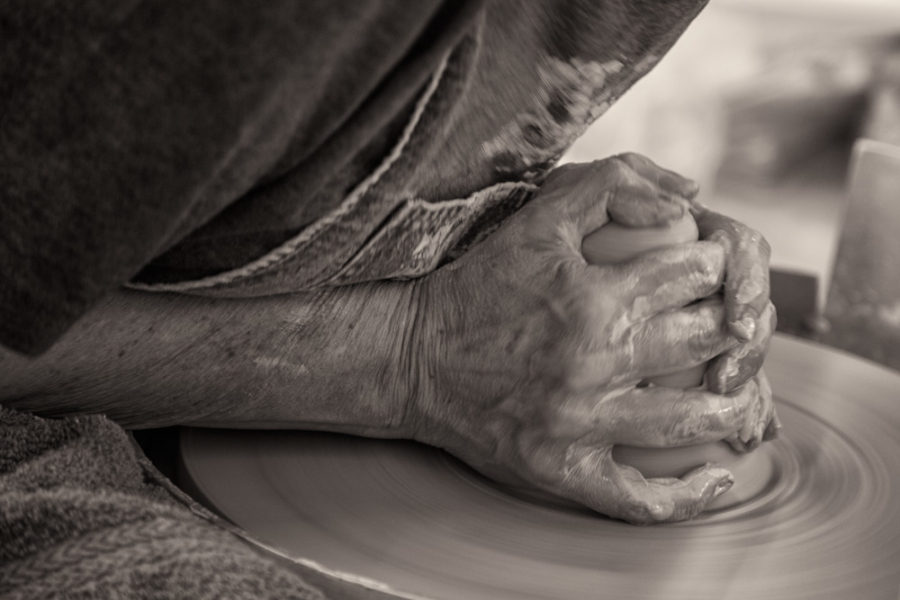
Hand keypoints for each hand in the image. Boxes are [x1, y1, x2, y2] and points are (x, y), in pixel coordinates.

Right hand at [405, 156, 773, 523]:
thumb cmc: (477, 285)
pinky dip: (688, 498)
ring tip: (742, 391)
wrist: (413, 356)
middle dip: (739, 325)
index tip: (713, 268)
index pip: (696, 273)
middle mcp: (595, 362)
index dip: (720, 263)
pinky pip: (638, 499)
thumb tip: (685, 199)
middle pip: (708, 341)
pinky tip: (717, 480)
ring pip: (693, 420)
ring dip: (736, 403)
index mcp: (595, 298)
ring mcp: (580, 423)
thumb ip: (611, 183)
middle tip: (737, 323)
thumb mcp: (536, 215)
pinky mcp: (562, 469)